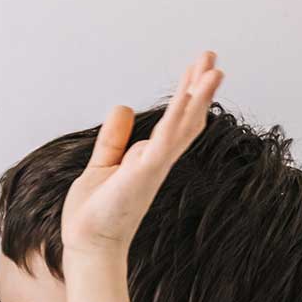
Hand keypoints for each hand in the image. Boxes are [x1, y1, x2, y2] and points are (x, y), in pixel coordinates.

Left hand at [61, 52, 223, 256]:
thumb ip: (114, 139)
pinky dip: (175, 120)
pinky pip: (163, 142)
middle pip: (187, 118)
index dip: (186, 93)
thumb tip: (122, 108)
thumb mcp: (102, 164)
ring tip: (213, 71)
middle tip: (212, 58)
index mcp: (149, 157)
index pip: (175, 119)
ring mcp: (153, 167)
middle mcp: (157, 161)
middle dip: (199, 87)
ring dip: (198, 98)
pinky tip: (186, 99)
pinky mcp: (142, 174)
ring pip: (182, 126)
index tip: (197, 68)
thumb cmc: (96, 213)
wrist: (89, 243)